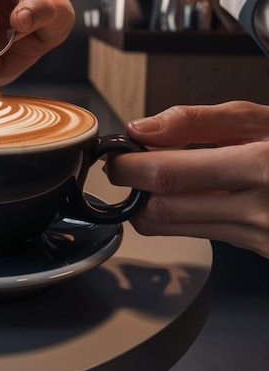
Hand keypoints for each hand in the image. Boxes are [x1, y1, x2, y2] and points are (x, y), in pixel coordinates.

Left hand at [105, 101, 268, 257]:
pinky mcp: (259, 251)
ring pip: (173, 229)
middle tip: (122, 166)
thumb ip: (197, 121)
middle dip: (128, 188)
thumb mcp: (261, 119)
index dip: (127, 166)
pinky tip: (187, 191)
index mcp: (261, 167)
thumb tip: (141, 128)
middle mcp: (259, 211)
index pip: (166, 175)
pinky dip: (177, 213)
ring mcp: (260, 238)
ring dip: (148, 202)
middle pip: (160, 212)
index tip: (116, 153)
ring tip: (153, 175)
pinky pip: (199, 233)